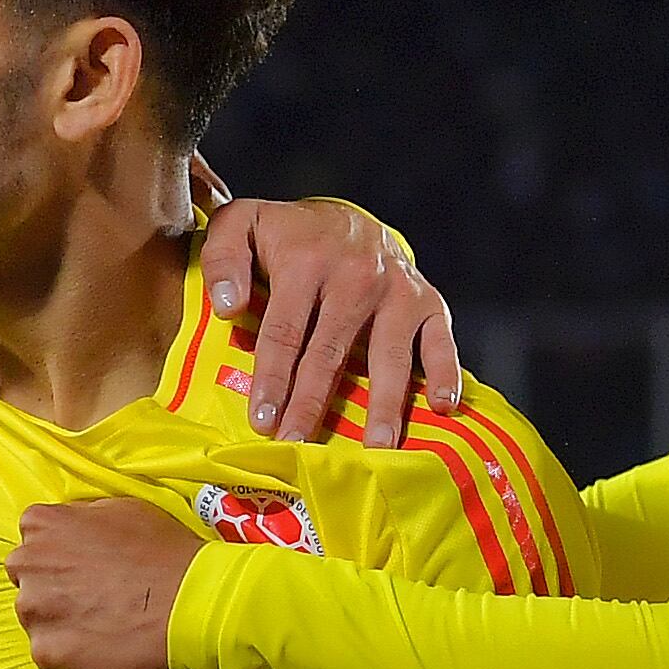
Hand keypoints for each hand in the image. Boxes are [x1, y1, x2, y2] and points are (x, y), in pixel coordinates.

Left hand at [8, 500, 202, 668]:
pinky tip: (103, 648)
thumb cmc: (166, 555)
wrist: (192, 606)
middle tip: (94, 599)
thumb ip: (83, 517)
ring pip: (36, 620)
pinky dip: (72, 654)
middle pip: (28, 580)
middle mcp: (28, 564)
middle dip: (54, 589)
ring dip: (61, 623)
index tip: (84, 567)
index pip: (33, 539)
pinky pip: (51, 654)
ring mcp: (34, 611)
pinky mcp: (46, 652)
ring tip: (102, 627)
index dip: (61, 555)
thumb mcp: (124, 509)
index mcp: (42, 524)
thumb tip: (73, 527)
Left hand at [200, 192, 466, 446]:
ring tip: (376, 449)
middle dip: (312, 403)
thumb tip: (228, 307)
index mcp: (306, 262)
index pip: (285, 331)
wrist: (345, 219)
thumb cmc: (285, 236)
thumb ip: (222, 260)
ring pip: (388, 356)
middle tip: (298, 444)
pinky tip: (442, 406)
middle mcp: (356, 276)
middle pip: (331, 352)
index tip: (262, 420)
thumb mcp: (240, 226)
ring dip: (383, 405)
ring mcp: (397, 290)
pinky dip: (446, 372)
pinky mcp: (428, 301)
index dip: (272, 379)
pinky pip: (440, 341)